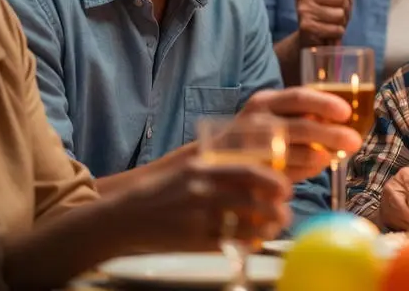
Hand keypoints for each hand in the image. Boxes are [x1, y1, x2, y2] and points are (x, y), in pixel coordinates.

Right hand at [130, 156, 291, 249]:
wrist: (123, 216)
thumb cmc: (161, 190)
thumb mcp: (188, 168)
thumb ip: (218, 165)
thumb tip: (256, 166)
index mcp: (202, 167)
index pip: (248, 170)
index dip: (273, 180)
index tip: (286, 188)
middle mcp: (201, 189)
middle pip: (251, 198)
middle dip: (275, 206)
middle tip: (285, 210)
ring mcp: (196, 216)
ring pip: (243, 222)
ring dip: (266, 226)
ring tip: (276, 227)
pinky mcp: (191, 239)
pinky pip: (228, 242)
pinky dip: (246, 242)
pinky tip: (255, 241)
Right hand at [241, 88, 363, 181]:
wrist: (213, 159)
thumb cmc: (255, 136)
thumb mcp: (274, 116)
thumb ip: (302, 115)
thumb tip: (344, 120)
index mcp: (265, 101)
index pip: (299, 96)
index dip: (325, 103)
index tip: (347, 112)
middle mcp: (255, 120)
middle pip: (299, 125)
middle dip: (330, 134)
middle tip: (355, 141)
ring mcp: (248, 145)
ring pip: (290, 151)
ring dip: (317, 155)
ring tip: (333, 157)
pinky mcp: (246, 169)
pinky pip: (280, 172)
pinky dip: (301, 171)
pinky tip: (315, 168)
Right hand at [295, 0, 356, 46]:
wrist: (311, 38)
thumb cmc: (328, 12)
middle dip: (345, 7)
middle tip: (337, 13)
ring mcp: (303, 9)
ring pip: (339, 13)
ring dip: (341, 21)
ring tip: (332, 23)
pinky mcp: (306, 27)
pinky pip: (336, 28)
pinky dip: (337, 32)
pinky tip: (329, 32)